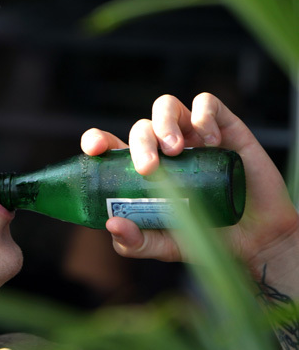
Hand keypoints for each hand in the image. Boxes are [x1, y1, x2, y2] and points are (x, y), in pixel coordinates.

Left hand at [80, 93, 298, 281]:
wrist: (254, 241)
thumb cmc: (203, 238)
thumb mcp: (163, 245)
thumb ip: (135, 242)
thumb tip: (112, 226)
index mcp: (139, 170)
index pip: (110, 145)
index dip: (96, 139)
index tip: (95, 149)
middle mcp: (162, 149)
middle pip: (140, 128)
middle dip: (139, 143)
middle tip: (148, 168)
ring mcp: (192, 136)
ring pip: (166, 107)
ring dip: (164, 123)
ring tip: (176, 150)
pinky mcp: (223, 128)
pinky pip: (207, 104)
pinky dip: (203, 115)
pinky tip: (210, 141)